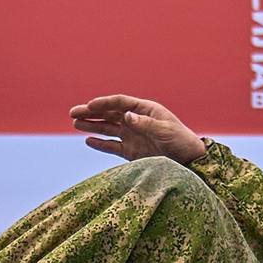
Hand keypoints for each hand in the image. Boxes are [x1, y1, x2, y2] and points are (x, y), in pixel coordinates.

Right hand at [70, 95, 206, 163]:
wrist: (190, 160)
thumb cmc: (181, 140)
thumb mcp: (166, 130)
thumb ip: (146, 124)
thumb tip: (127, 116)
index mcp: (145, 110)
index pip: (120, 103)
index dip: (104, 103)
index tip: (90, 105)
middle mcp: (135, 120)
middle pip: (109, 114)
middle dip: (91, 112)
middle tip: (72, 113)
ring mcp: (132, 135)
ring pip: (107, 128)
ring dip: (91, 125)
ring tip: (75, 123)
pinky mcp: (131, 150)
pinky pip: (111, 145)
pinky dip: (100, 143)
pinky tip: (88, 140)